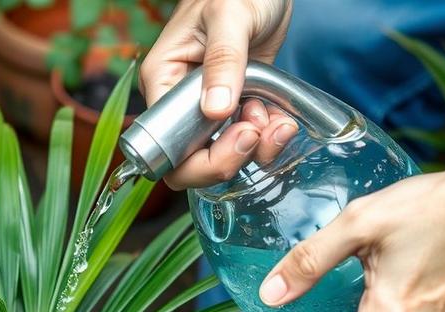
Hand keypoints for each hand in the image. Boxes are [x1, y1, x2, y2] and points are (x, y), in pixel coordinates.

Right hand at [140, 0, 295, 189]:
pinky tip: (281, 120)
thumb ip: (223, 60)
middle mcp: (180, 102)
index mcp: (163, 80)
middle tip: (256, 132)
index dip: (198, 157)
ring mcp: (208, 107)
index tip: (237, 134)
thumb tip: (214, 109)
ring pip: (221, 156)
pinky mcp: (235, 106)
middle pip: (189, 162)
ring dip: (255, 149)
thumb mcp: (229, 16)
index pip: (164, 144)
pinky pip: (246, 140)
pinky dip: (267, 139)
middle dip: (227, 159)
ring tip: (276, 121)